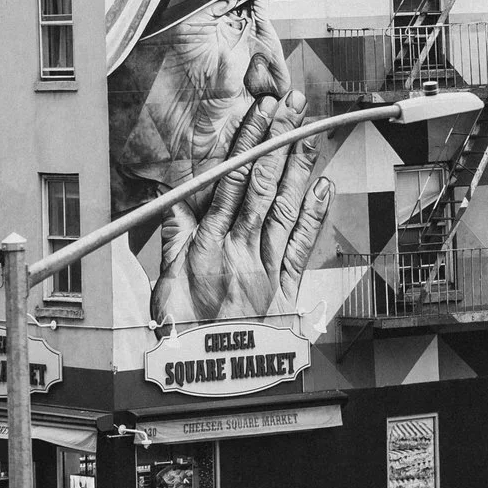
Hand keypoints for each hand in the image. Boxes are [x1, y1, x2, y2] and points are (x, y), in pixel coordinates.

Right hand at [152, 91, 334, 325]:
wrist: (206, 382)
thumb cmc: (181, 336)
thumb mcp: (163, 284)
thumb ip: (172, 237)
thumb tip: (175, 196)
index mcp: (208, 246)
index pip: (232, 180)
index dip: (249, 142)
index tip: (259, 110)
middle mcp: (241, 252)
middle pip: (264, 186)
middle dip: (279, 141)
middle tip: (294, 105)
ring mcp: (267, 271)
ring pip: (285, 209)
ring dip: (298, 168)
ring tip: (310, 133)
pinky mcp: (285, 294)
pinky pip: (302, 249)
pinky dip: (314, 217)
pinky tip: (324, 188)